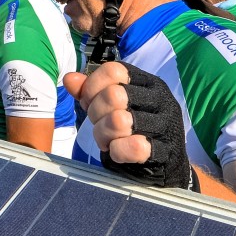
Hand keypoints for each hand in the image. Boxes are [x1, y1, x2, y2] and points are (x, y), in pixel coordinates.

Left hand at [65, 62, 196, 190]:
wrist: (164, 165)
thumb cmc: (133, 129)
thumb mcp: (111, 106)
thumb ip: (90, 91)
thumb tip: (70, 79)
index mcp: (147, 82)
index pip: (113, 70)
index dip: (92, 87)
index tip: (89, 102)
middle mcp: (159, 98)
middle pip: (114, 95)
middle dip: (95, 114)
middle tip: (99, 125)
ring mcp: (165, 124)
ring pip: (120, 120)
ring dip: (103, 134)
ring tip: (106, 140)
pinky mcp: (165, 151)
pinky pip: (134, 147)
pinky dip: (117, 151)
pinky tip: (117, 152)